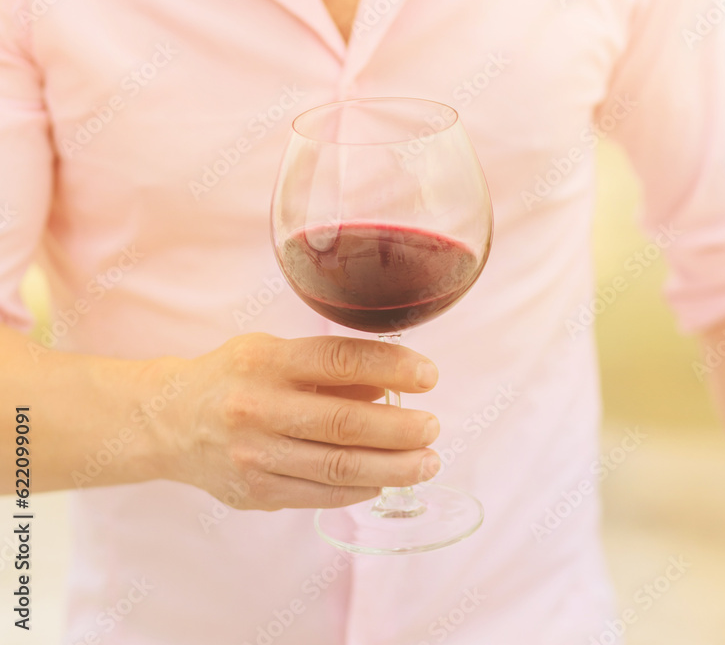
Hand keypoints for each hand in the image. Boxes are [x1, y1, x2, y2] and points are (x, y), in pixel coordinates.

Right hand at [156, 333, 440, 510]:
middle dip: (400, 429)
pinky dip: (359, 488)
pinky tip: (383, 480)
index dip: (392, 366)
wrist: (169, 421)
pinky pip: (319, 494)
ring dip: (393, 467)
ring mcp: (256, 455)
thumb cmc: (233, 377)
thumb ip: (328, 367)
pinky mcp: (256, 492)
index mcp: (268, 361)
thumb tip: (390, 384)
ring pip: (338, 467)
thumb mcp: (273, 352)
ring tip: (426, 462)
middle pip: (345, 423)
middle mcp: (259, 407)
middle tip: (434, 428)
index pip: (341, 359)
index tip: (429, 375)